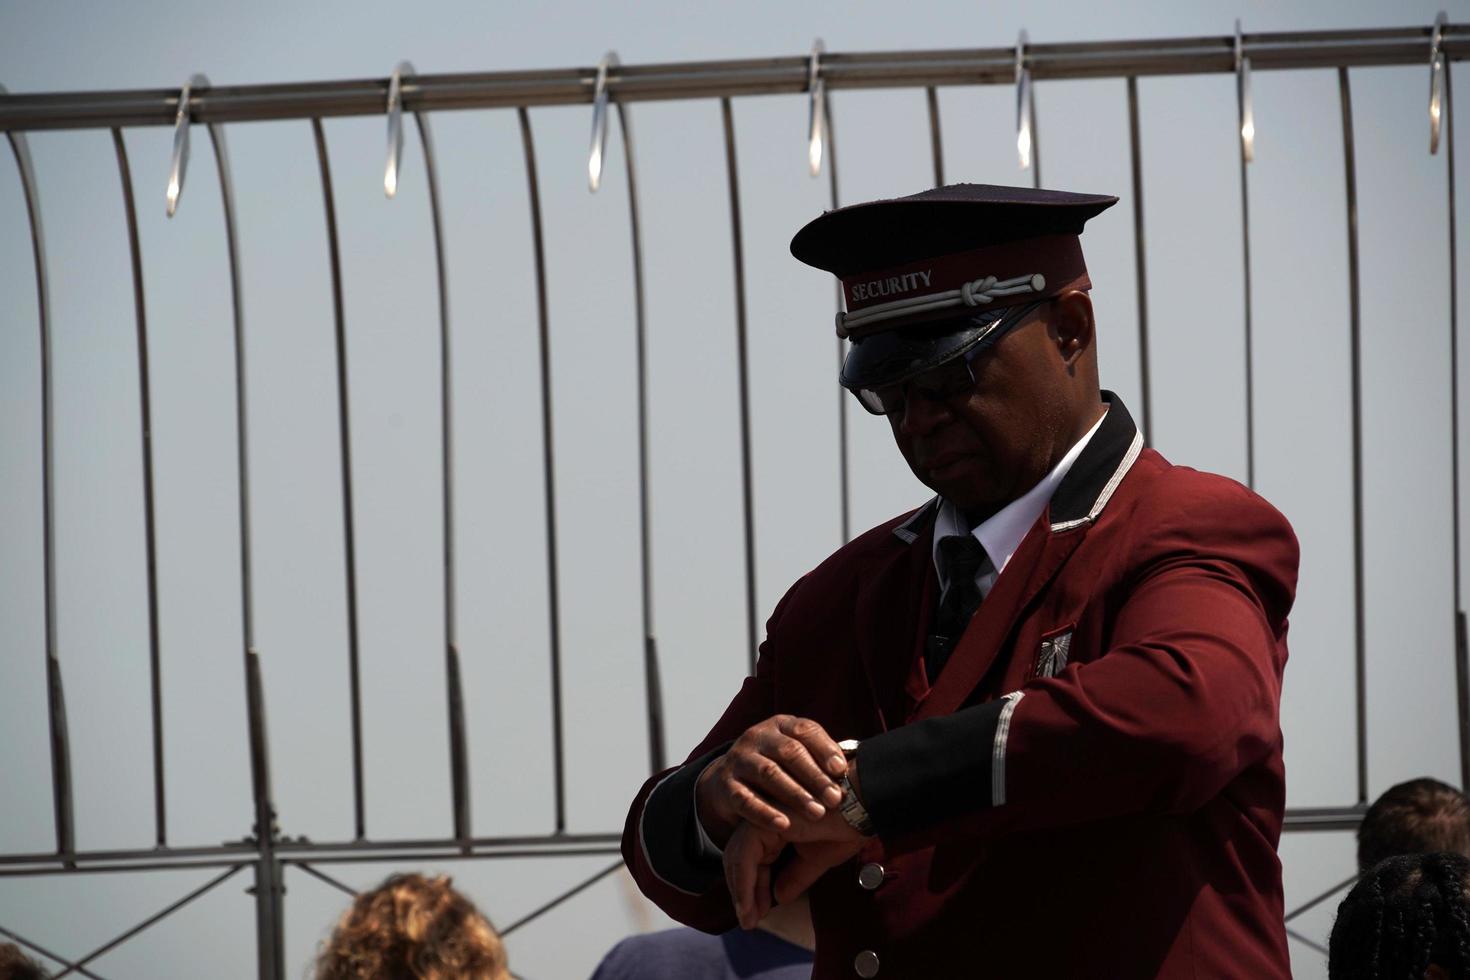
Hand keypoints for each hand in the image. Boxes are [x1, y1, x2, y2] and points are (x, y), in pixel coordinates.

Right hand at [695, 715, 847, 846]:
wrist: (727, 782)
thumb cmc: (776, 768)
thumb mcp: (794, 755)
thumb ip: (819, 757)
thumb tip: (857, 766)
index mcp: (779, 726)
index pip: (804, 730)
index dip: (824, 748)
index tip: (842, 769)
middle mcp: (757, 737)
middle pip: (789, 752)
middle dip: (814, 776)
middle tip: (836, 798)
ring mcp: (739, 759)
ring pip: (768, 773)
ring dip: (795, 794)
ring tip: (817, 813)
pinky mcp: (726, 785)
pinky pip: (745, 799)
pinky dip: (765, 812)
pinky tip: (784, 824)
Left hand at [724, 818, 863, 928]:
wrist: (862, 804)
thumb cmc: (845, 826)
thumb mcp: (817, 859)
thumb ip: (796, 876)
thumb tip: (780, 897)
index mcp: (776, 827)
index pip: (753, 860)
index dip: (753, 889)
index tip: (757, 915)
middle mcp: (765, 820)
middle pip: (739, 859)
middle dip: (743, 893)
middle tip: (749, 921)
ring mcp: (763, 817)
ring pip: (737, 858)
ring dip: (741, 892)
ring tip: (748, 919)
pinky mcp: (765, 820)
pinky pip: (744, 855)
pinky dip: (744, 882)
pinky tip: (749, 905)